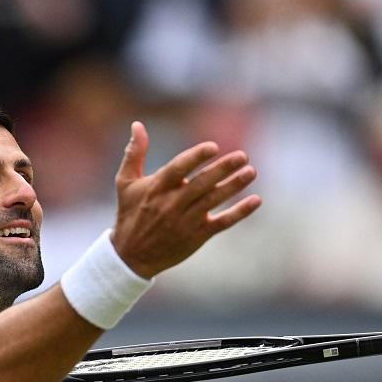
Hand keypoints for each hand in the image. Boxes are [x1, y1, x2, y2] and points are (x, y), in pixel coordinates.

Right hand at [109, 121, 260, 277]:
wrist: (132, 256)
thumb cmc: (130, 214)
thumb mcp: (125, 183)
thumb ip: (134, 153)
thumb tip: (138, 124)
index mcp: (156, 189)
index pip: (178, 169)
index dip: (195, 157)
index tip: (213, 147)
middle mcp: (171, 205)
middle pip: (200, 184)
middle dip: (222, 169)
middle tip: (242, 156)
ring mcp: (185, 222)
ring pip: (213, 201)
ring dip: (234, 186)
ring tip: (251, 172)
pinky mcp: (197, 237)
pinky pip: (222, 223)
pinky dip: (239, 213)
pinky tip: (255, 200)